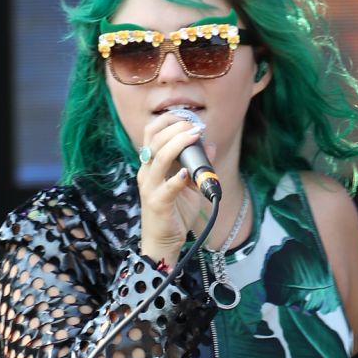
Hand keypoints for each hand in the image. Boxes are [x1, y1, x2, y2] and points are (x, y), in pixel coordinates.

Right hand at [135, 112, 216, 263]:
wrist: (164, 241)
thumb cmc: (174, 212)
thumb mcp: (189, 184)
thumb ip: (198, 164)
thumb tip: (210, 143)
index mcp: (151, 165)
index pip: (152, 133)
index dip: (168, 120)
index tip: (188, 116)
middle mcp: (147, 172)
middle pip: (153, 140)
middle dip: (174, 127)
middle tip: (194, 124)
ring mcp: (150, 188)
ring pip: (158, 158)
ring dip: (177, 144)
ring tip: (194, 135)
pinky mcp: (157, 204)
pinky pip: (166, 188)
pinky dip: (177, 179)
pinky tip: (187, 173)